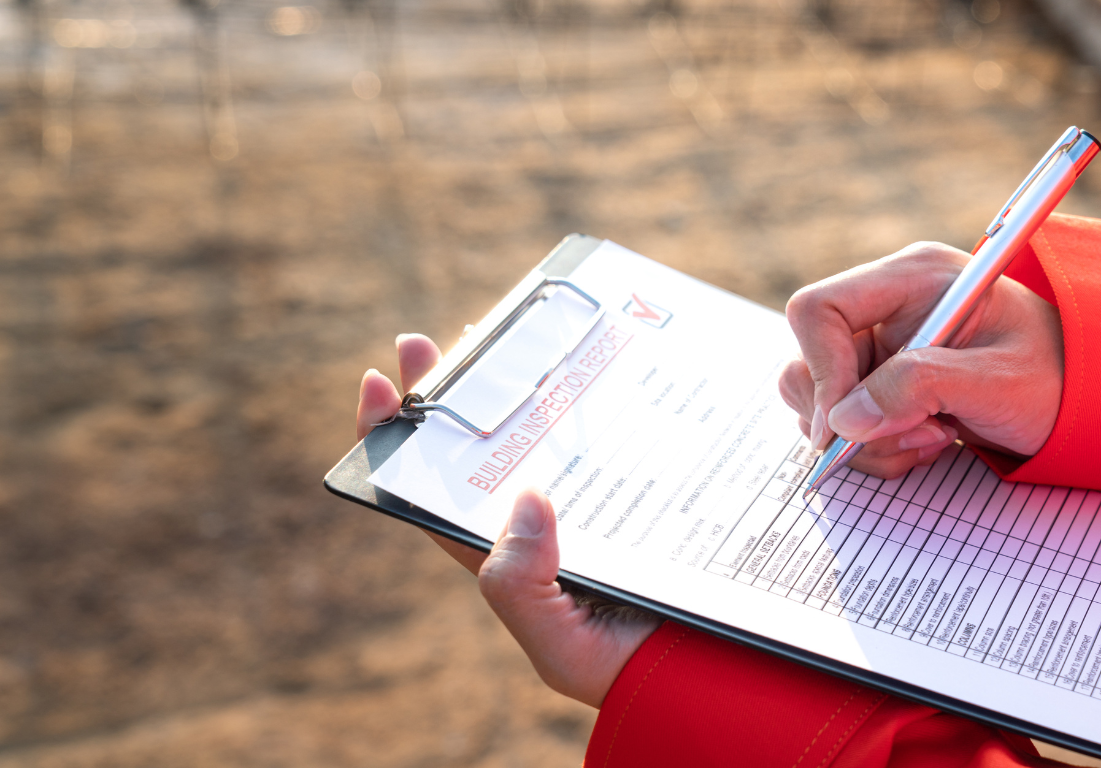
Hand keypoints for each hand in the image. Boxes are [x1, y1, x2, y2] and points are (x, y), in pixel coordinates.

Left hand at [356, 334, 660, 706]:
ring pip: (541, 433)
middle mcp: (538, 524)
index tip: (379, 387)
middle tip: (428, 344)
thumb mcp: (559, 646)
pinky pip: (610, 437)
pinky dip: (596, 400)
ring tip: (500, 337)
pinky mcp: (637, 487)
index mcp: (504, 560)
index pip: (433, 494)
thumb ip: (520, 587)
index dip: (397, 444)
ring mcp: (587, 500)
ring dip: (517, 385)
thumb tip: (525, 498)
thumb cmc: (627, 669)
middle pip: (480, 449)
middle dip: (450, 395)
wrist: (710, 674)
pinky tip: (590, 365)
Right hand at [780, 242, 1063, 478]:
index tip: (843, 427)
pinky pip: (845, 426)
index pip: (818, 311)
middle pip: (807, 362)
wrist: (1087, 397)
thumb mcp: (998, 383)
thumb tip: (843, 421)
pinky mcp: (881, 383)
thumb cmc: (1059, 376)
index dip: (820, 369)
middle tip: (914, 435)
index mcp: (911, 278)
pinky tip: (931, 440)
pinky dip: (879, 448)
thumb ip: (920, 389)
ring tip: (934, 438)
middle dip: (848, 418)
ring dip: (869, 441)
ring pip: (822, 404)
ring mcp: (880, 347)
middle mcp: (884, 307)